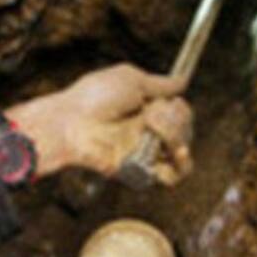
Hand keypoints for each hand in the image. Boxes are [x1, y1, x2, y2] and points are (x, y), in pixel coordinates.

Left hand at [5, 64, 193, 182]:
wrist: (72, 123)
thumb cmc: (92, 98)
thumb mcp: (129, 79)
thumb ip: (159, 83)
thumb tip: (183, 80)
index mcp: (144, 110)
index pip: (180, 113)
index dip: (181, 108)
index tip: (171, 101)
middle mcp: (146, 132)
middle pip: (184, 130)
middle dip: (175, 119)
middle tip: (152, 114)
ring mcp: (143, 152)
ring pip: (182, 151)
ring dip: (175, 136)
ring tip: (152, 127)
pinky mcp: (140, 170)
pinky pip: (173, 177)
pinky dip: (178, 166)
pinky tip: (168, 152)